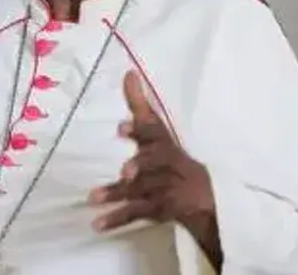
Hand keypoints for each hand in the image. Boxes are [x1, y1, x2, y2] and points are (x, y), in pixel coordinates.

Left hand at [89, 71, 215, 230]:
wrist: (204, 196)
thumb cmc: (172, 157)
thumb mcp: (158, 131)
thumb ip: (141, 105)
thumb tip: (128, 73)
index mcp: (168, 145)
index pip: (157, 135)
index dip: (141, 131)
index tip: (121, 128)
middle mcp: (170, 166)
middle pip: (157, 163)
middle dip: (142, 165)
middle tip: (126, 171)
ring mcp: (166, 189)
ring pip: (144, 190)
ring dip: (119, 193)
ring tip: (94, 197)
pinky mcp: (160, 209)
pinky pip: (137, 213)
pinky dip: (116, 219)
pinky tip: (97, 224)